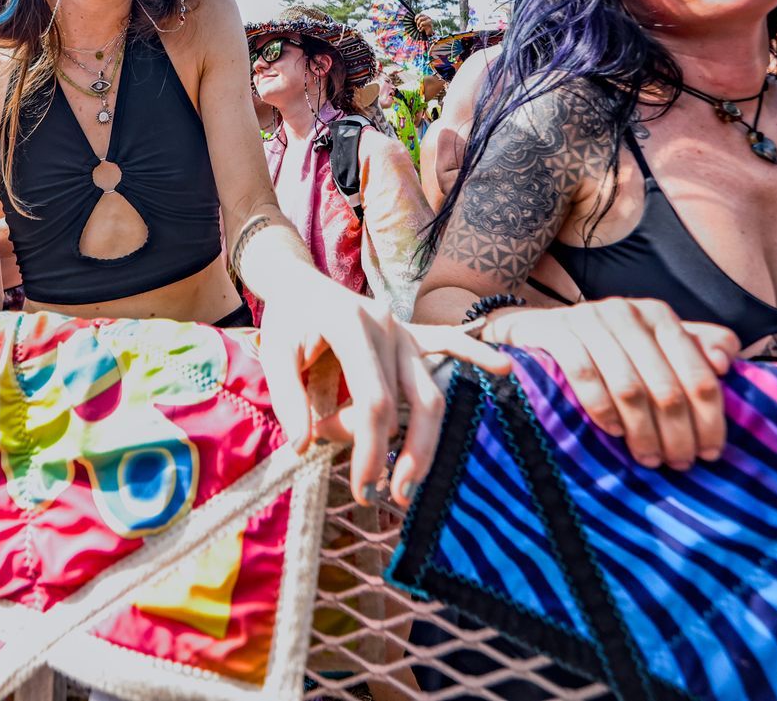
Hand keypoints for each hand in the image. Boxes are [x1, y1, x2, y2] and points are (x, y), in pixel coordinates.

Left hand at [257, 273, 510, 508]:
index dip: (371, 447)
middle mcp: (386, 325)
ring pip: (430, 389)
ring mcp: (404, 328)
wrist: (298, 280)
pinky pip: (450, 342)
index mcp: (351, 326)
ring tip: (411, 482)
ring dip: (427, 440)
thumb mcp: (273, 353)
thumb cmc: (287, 320)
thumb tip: (305, 446)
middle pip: (411, 400)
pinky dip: (475, 355)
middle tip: (390, 496)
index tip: (362, 487)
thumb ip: (288, 399)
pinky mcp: (412, 333)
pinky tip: (502, 368)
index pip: (373, 399)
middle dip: (406, 454)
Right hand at [482, 298, 739, 470]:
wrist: (537, 330)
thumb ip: (696, 350)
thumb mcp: (653, 344)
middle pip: (667, 386)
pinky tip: (612, 432)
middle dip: (677, 433)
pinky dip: (601, 409)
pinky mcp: (557, 332)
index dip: (710, 418)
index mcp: (659, 316)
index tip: (711, 453)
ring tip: (648, 458)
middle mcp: (628, 312)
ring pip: (629, 387)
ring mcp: (590, 320)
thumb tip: (725, 364)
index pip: (699, 372)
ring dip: (642, 431)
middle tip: (679, 464)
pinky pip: (585, 376)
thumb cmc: (607, 347)